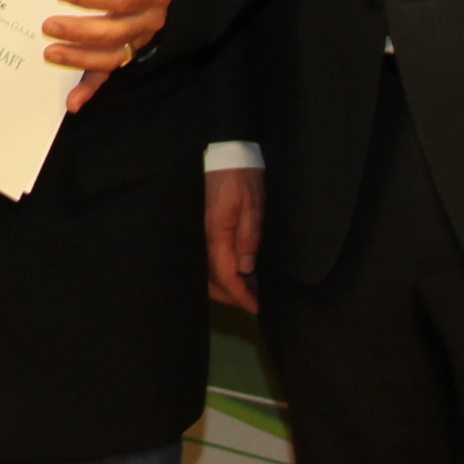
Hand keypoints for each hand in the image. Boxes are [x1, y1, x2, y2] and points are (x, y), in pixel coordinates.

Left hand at [50, 0, 178, 112]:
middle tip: (48, 25)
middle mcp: (148, 19)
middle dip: (81, 31)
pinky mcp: (123, 52)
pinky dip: (90, 90)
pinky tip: (72, 103)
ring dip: (80, 59)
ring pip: (111, 57)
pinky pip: (107, 74)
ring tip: (48, 54)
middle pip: (116, 32)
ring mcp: (136, 39)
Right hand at [202, 164, 264, 311]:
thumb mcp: (253, 205)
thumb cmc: (242, 178)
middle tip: (255, 303)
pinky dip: (227, 272)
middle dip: (233, 296)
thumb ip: (250, 237)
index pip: (225, 275)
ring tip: (252, 290)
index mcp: (217, 235)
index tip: (256, 307)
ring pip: (212, 272)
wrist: (228, 156)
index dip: (240, 295)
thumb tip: (246, 268)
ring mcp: (207, 235)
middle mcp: (208, 239)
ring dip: (229, 286)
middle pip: (213, 280)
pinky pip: (215, 260)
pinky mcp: (211, 230)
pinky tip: (244, 272)